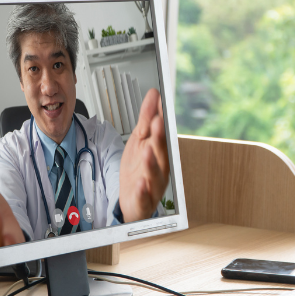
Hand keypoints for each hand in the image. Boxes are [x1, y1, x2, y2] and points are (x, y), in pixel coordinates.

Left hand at [119, 88, 169, 221]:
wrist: (132, 200)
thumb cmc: (138, 169)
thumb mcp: (139, 140)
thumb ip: (147, 118)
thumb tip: (154, 95)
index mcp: (160, 151)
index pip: (163, 134)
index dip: (163, 120)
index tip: (163, 104)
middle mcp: (161, 167)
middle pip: (162, 152)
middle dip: (160, 138)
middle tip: (158, 122)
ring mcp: (153, 185)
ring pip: (155, 174)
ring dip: (152, 163)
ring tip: (147, 151)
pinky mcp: (143, 200)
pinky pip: (144, 196)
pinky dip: (143, 191)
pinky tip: (141, 184)